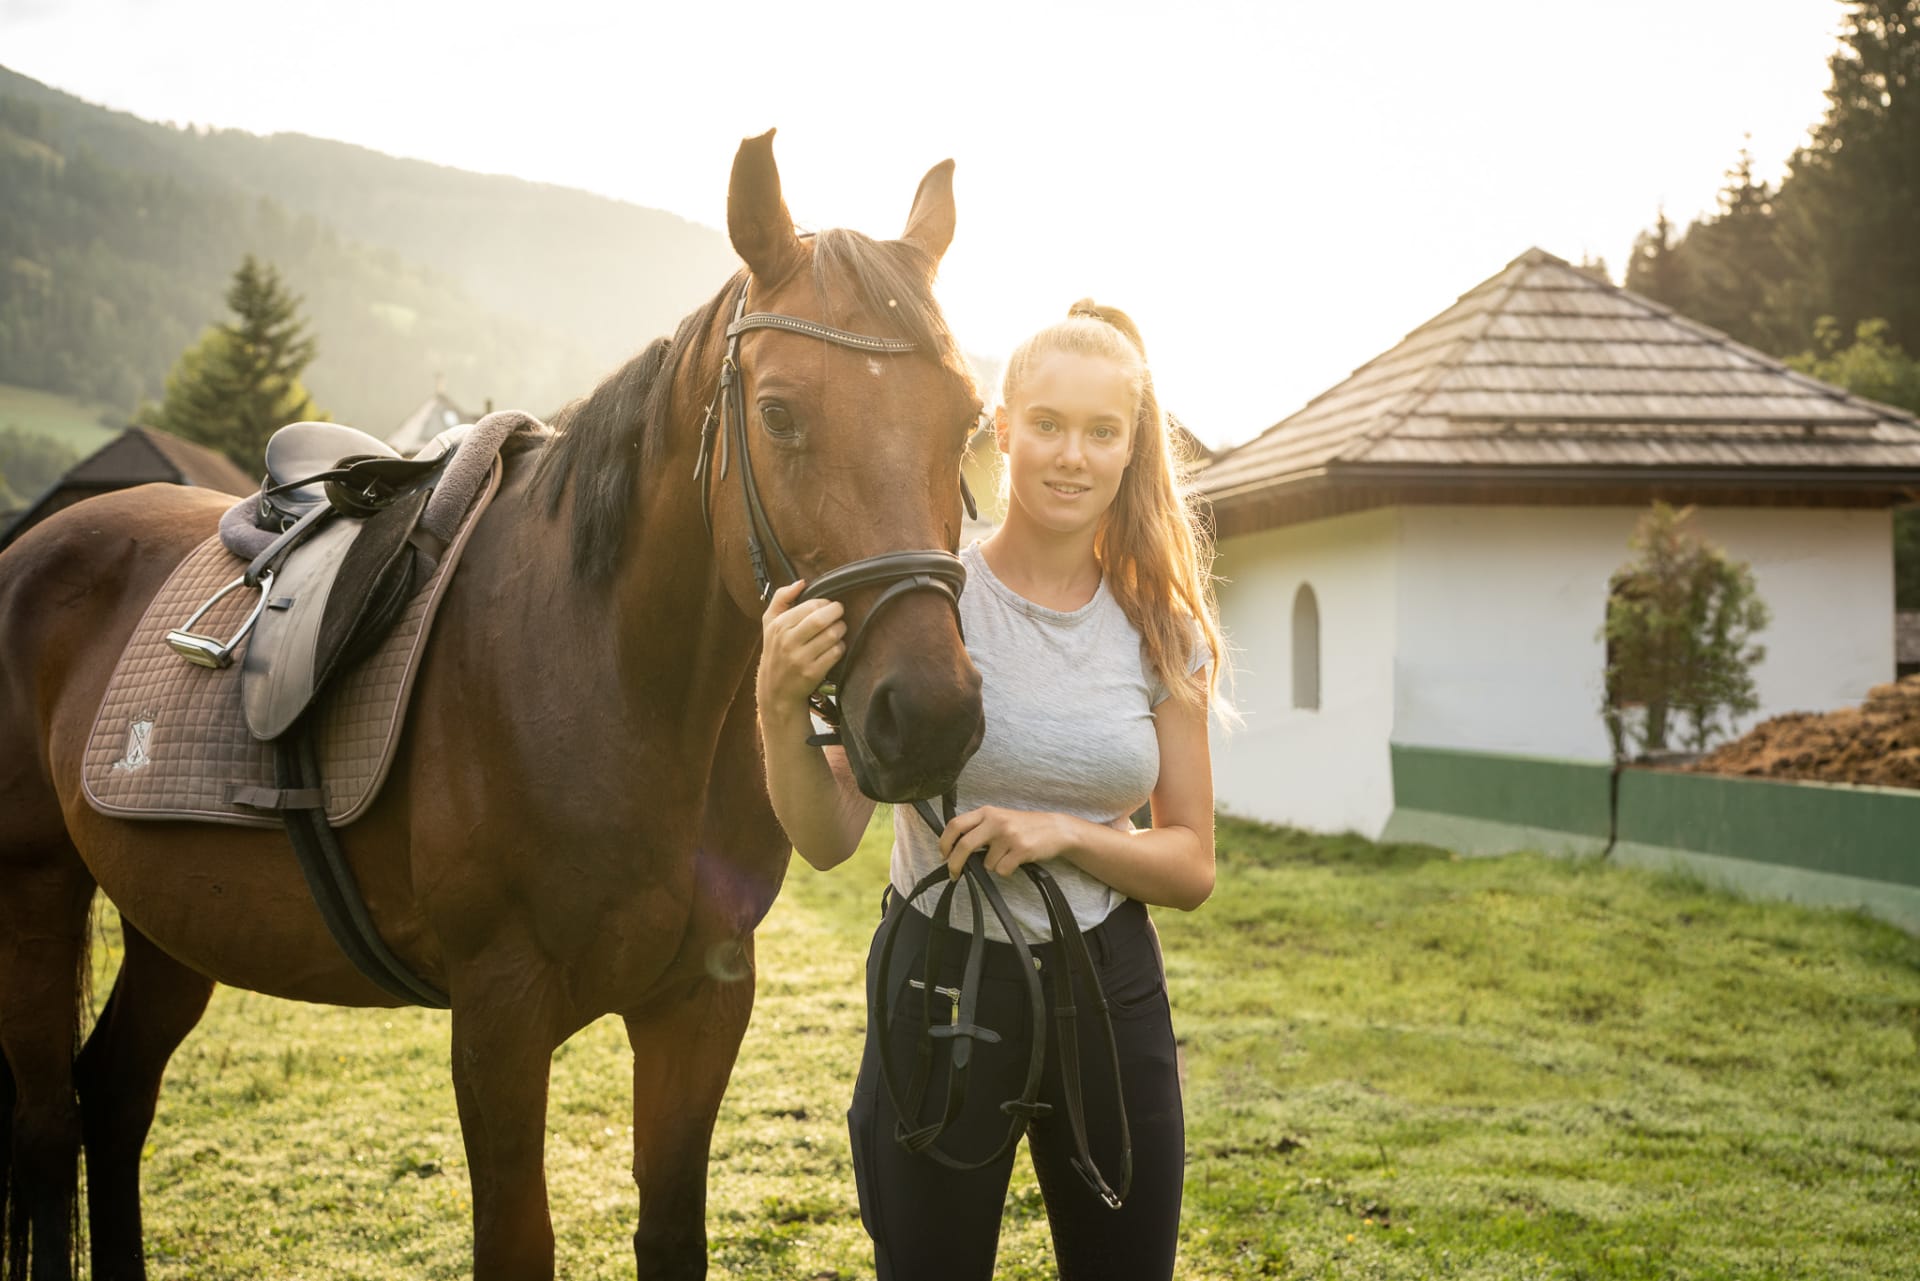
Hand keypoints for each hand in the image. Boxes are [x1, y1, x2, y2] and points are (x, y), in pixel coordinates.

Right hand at [757, 581, 845, 721]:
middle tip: (840, 613)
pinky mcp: (812, 673)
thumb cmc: (776, 650)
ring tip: (839, 629)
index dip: (825, 603)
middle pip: (821, 619)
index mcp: (779, 626)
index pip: (810, 606)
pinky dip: (840, 647)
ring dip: (841, 630)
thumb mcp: (770, 623)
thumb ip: (781, 598)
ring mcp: (800, 658)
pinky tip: (836, 647)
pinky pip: (835, 653)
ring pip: (831, 635)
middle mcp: (788, 641)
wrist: (776, 689)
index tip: (828, 606)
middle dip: (837, 613)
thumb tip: (800, 582)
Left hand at [939, 806, 1075, 879]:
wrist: (1056, 829)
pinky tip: (1017, 860)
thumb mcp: (999, 819)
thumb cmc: (1024, 827)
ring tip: (1007, 855)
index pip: (955, 825)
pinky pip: (1002, 870)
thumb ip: (978, 829)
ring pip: (986, 863)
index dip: (944, 843)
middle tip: (954, 874)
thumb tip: (954, 850)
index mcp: (986, 812)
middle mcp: (996, 821)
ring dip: (994, 866)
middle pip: (964, 845)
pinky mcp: (1021, 849)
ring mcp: (1009, 835)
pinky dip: (1007, 870)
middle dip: (955, 864)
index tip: (943, 856)